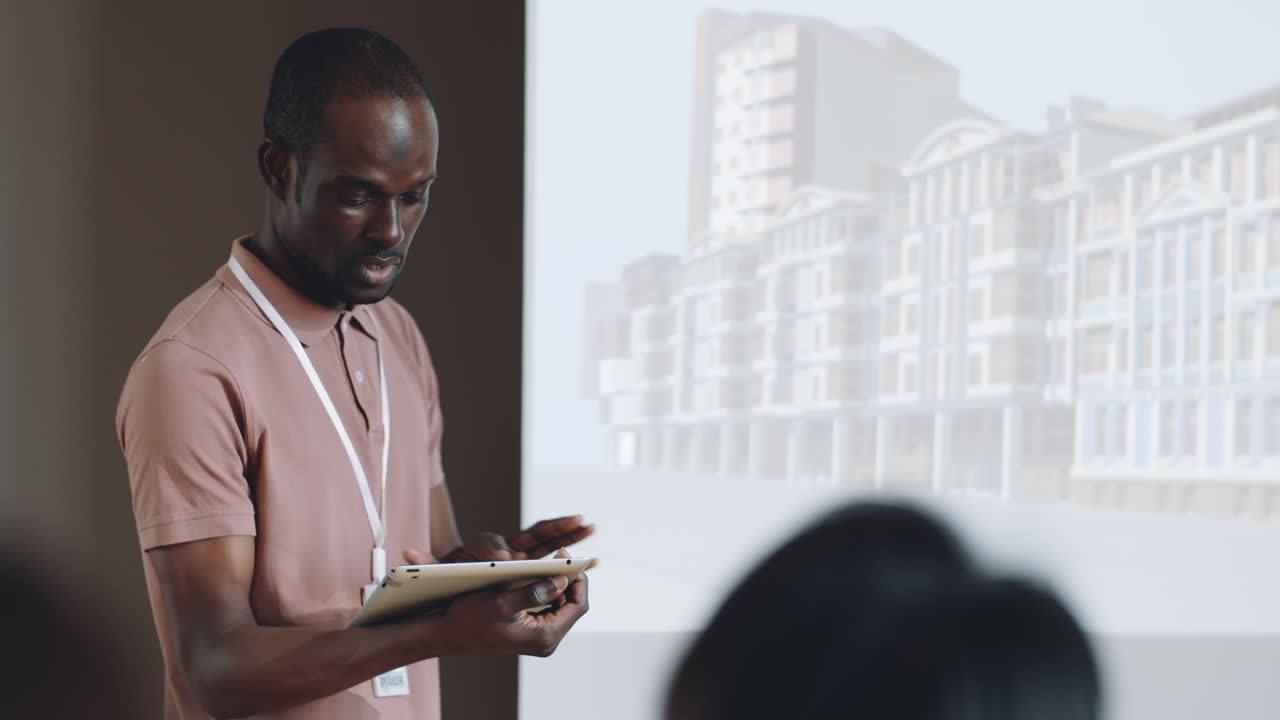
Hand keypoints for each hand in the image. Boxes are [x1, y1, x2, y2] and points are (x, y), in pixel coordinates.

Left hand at [407, 515, 595, 564]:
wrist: (455, 573)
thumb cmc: (446, 574)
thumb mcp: (432, 570)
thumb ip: (422, 561)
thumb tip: (407, 553)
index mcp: (484, 549)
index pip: (492, 544)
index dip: (495, 550)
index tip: (503, 558)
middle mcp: (508, 548)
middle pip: (534, 533)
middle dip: (556, 526)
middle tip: (578, 518)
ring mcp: (522, 555)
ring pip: (550, 542)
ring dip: (570, 533)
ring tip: (592, 526)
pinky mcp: (530, 566)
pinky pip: (555, 558)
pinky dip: (572, 556)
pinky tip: (594, 560)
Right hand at [441, 548, 589, 656]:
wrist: (449, 633)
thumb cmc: (470, 618)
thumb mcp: (501, 601)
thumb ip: (534, 591)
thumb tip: (561, 580)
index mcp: (543, 636)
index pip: (578, 606)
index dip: (579, 580)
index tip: (569, 558)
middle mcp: (546, 642)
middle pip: (573, 606)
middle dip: (569, 580)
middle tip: (560, 556)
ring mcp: (539, 639)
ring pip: (562, 606)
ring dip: (559, 584)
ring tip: (552, 562)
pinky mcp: (531, 633)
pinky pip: (550, 609)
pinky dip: (548, 592)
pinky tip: (540, 575)